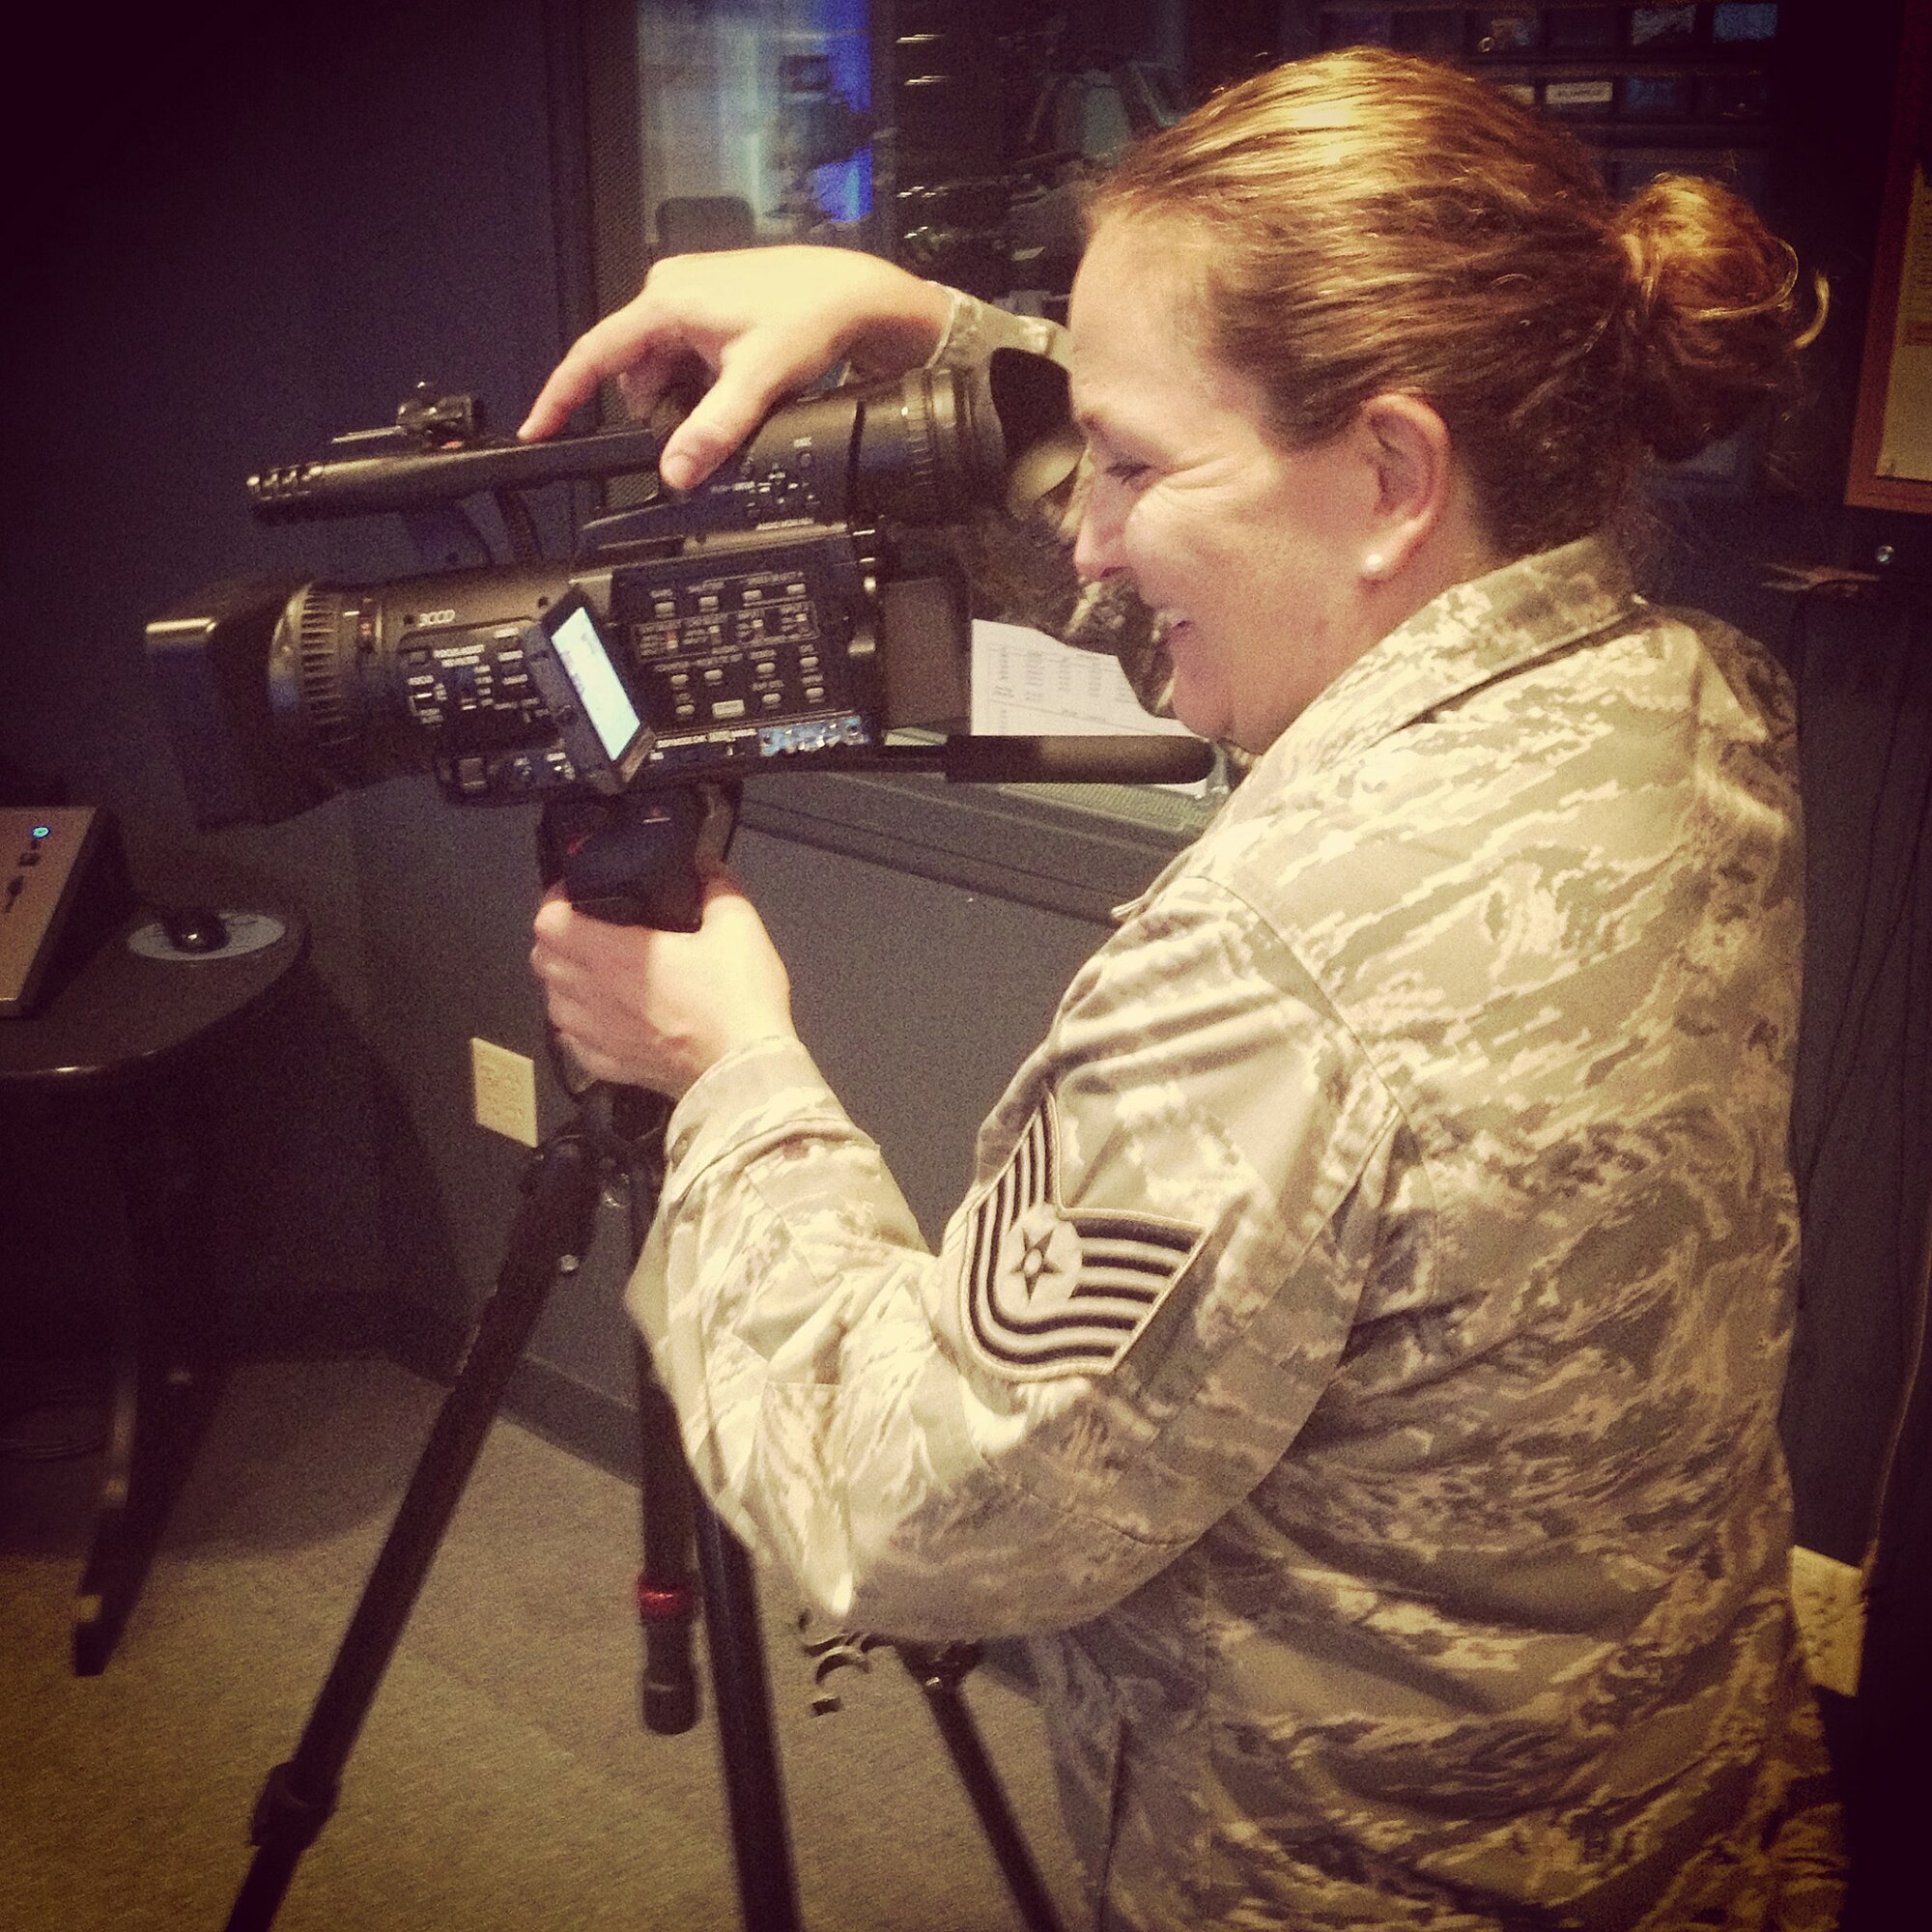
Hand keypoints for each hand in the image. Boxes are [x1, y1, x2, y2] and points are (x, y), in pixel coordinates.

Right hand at [518, 246, 952, 489]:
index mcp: (665, 301)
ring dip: (685, 395)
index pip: (593, 356)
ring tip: (736, 396)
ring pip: (663, 367)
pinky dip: (702, 381)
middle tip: (705, 425)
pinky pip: (686, 356)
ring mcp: (689, 297)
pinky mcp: (709, 307)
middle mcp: (669, 291)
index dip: (560, 397)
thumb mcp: (757, 383)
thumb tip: (676, 472)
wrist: (853, 292)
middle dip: (659, 408)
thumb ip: (712, 431)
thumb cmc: (810, 316)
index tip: (536, 428)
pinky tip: (738, 382)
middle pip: (636, 371)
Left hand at [530, 871, 794, 1097]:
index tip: (573, 894)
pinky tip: (600, 1017)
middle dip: (555, 938)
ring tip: (590, 973)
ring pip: (551, 1003)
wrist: (746, 1071)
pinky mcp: (610, 1067)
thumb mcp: (739, 927)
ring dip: (562, 983)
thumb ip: (717, 888)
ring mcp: (599, 1036)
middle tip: (583, 928)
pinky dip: (577, 1025)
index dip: (554, 901)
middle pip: (542, 961)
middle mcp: (596, 996)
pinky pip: (571, 1042)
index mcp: (616, 955)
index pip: (550, 923)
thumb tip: (706, 868)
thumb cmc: (737, 1001)